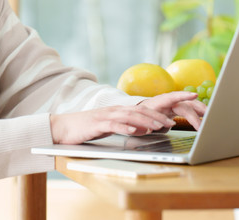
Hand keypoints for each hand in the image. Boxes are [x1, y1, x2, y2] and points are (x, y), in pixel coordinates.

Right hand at [49, 91, 205, 144]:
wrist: (64, 127)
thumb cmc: (88, 128)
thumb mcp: (111, 127)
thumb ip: (127, 126)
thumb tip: (144, 129)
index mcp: (120, 111)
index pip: (144, 108)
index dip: (161, 107)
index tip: (173, 108)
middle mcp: (115, 110)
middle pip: (139, 111)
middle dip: (158, 116)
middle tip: (174, 122)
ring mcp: (106, 116)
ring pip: (129, 118)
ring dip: (145, 122)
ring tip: (159, 127)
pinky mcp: (97, 124)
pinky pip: (112, 125)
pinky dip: (124, 128)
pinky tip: (133, 132)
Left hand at [138, 91, 206, 130]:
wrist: (140, 112)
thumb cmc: (141, 117)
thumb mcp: (144, 119)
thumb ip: (152, 122)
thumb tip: (159, 126)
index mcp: (160, 101)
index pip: (173, 97)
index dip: (183, 96)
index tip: (194, 95)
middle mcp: (170, 101)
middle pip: (187, 104)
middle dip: (198, 111)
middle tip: (206, 121)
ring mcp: (175, 104)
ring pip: (192, 106)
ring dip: (202, 111)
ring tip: (212, 118)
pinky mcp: (178, 108)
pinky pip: (191, 110)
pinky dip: (199, 114)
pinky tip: (207, 118)